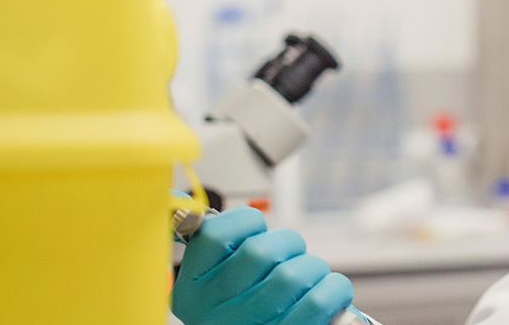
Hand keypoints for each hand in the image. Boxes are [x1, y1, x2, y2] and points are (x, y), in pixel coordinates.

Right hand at [173, 206, 357, 324]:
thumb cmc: (241, 313)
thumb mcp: (211, 283)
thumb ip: (208, 245)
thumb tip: (174, 195)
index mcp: (192, 287)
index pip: (215, 233)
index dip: (247, 222)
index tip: (257, 232)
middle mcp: (214, 308)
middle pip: (261, 251)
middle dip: (289, 244)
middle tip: (292, 255)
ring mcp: (247, 324)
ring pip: (293, 274)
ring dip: (314, 268)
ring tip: (311, 278)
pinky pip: (317, 301)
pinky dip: (334, 289)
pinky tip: (332, 291)